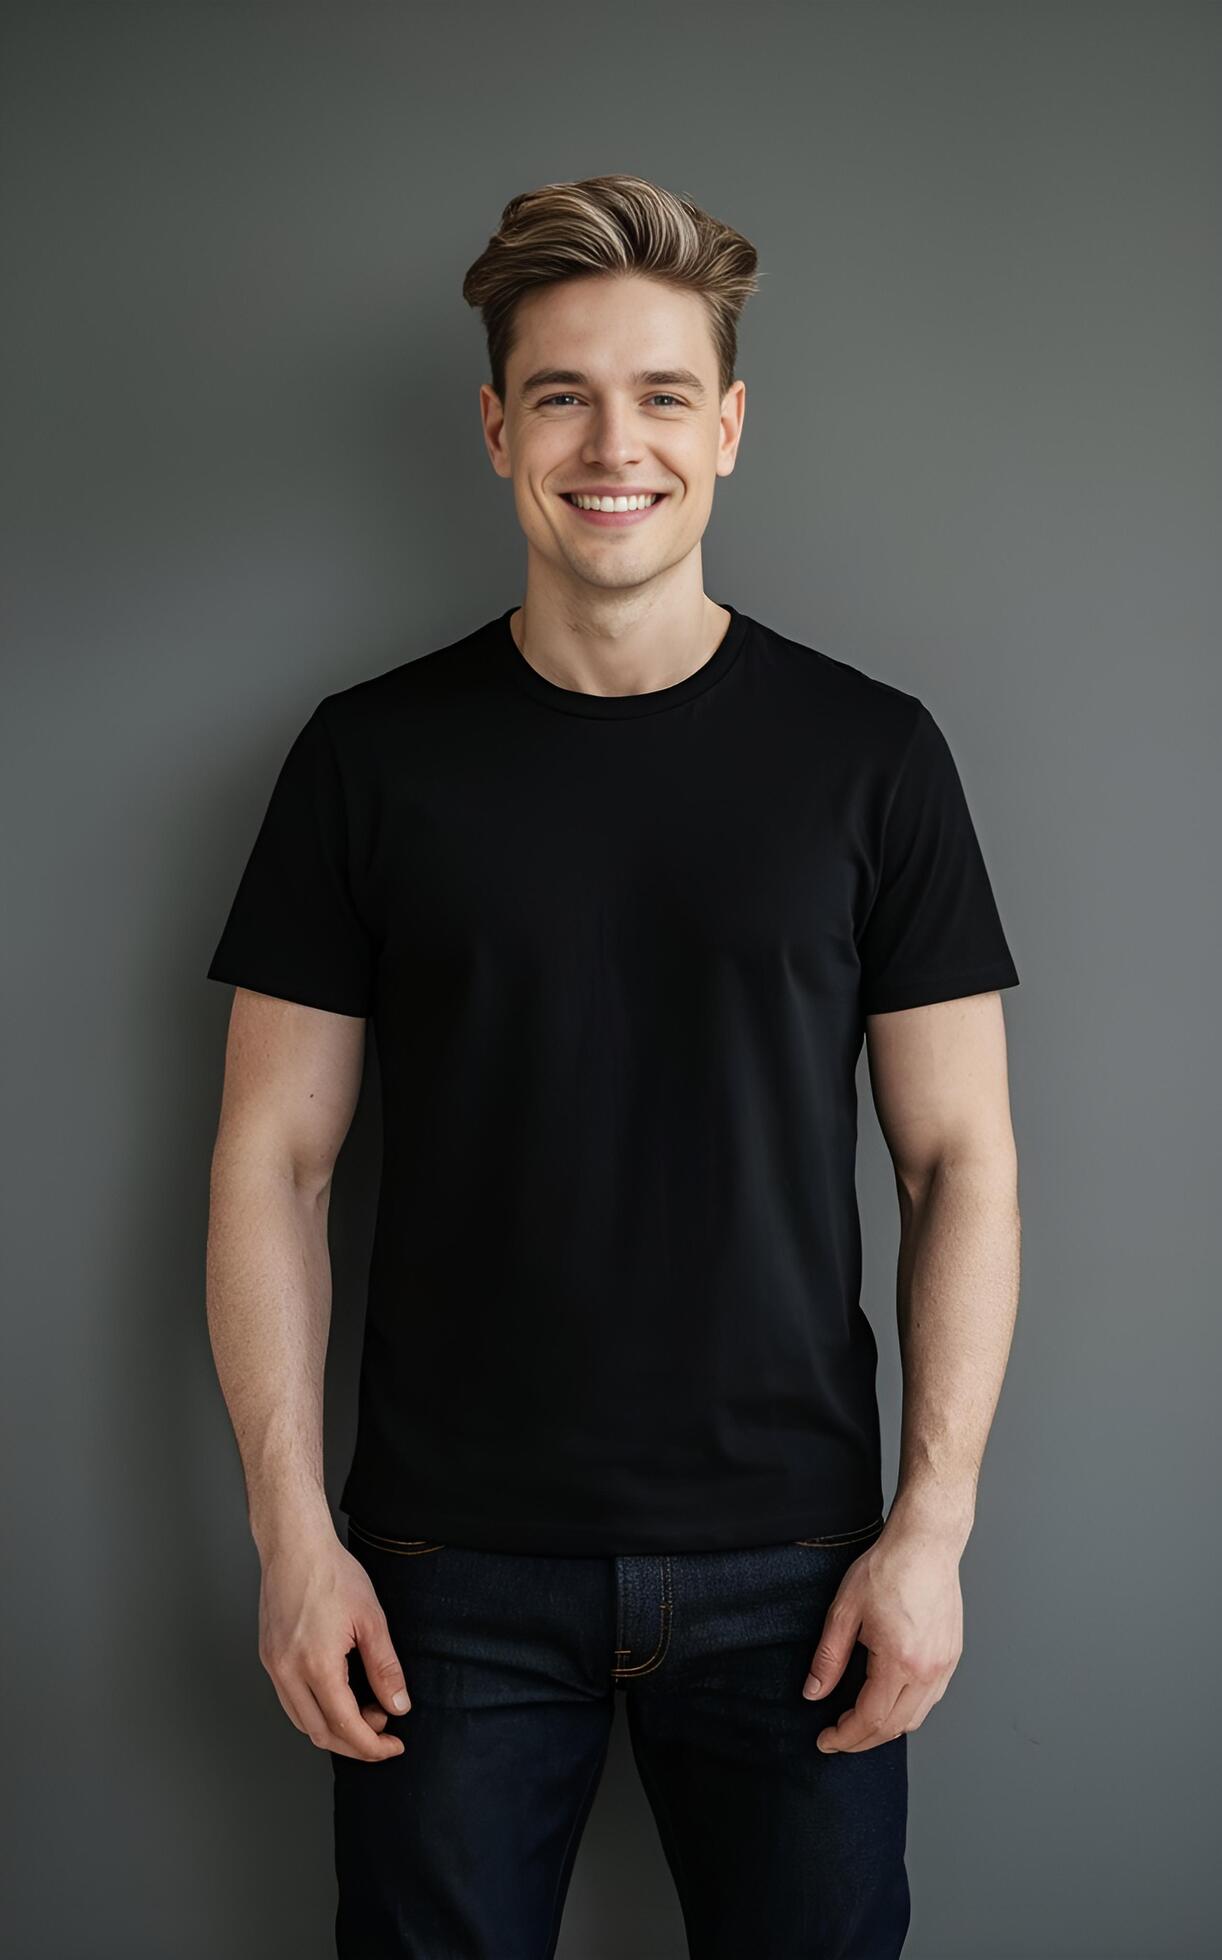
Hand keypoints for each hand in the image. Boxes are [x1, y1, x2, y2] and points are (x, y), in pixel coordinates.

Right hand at [257, 1523, 409, 1761]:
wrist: (295, 1546)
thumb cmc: (332, 1574)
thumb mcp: (371, 1620)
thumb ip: (385, 1668)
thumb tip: (398, 1706)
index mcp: (316, 1664)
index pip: (346, 1726)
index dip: (372, 1746)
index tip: (393, 1746)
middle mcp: (288, 1672)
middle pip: (321, 1733)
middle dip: (355, 1743)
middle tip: (383, 1732)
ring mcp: (274, 1666)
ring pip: (302, 1722)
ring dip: (334, 1728)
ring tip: (365, 1710)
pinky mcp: (269, 1658)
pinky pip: (291, 1701)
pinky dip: (316, 1710)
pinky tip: (338, 1696)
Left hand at [801, 1519, 963, 1752]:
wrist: (926, 1544)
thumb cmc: (887, 1569)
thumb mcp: (844, 1611)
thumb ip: (828, 1658)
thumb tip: (813, 1693)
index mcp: (900, 1661)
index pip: (870, 1719)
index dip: (845, 1737)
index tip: (825, 1740)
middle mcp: (928, 1671)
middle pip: (894, 1727)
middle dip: (862, 1740)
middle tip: (837, 1737)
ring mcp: (944, 1665)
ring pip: (916, 1718)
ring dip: (886, 1728)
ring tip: (858, 1721)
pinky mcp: (952, 1656)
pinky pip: (930, 1699)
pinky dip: (907, 1710)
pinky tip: (888, 1699)